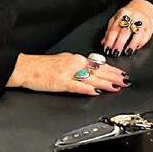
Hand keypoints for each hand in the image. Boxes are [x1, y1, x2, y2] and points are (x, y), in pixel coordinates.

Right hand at [7, 52, 129, 95]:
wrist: (26, 67)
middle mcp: (75, 64)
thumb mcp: (64, 60)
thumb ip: (78, 65)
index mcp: (76, 59)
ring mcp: (68, 73)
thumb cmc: (43, 66)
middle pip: (99, 71)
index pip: (98, 65)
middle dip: (114, 76)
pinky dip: (87, 89)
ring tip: (116, 86)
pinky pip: (76, 86)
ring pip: (91, 78)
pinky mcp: (61, 82)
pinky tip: (96, 91)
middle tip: (125, 80)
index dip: (112, 70)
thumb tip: (90, 69)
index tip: (122, 74)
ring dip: (106, 83)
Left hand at [101, 0, 152, 56]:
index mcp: (123, 14)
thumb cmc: (128, 14)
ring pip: (138, 34)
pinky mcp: (150, 26)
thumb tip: (104, 42)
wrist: (143, 6)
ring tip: (127, 52)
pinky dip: (141, 43)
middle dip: (120, 44)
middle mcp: (133, 16)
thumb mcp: (117, 18)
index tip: (107, 48)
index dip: (110, 40)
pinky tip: (136, 47)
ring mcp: (143, 21)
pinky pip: (146, 36)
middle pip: (125, 31)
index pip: (115, 28)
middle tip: (116, 52)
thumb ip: (110, 30)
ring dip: (132, 45)